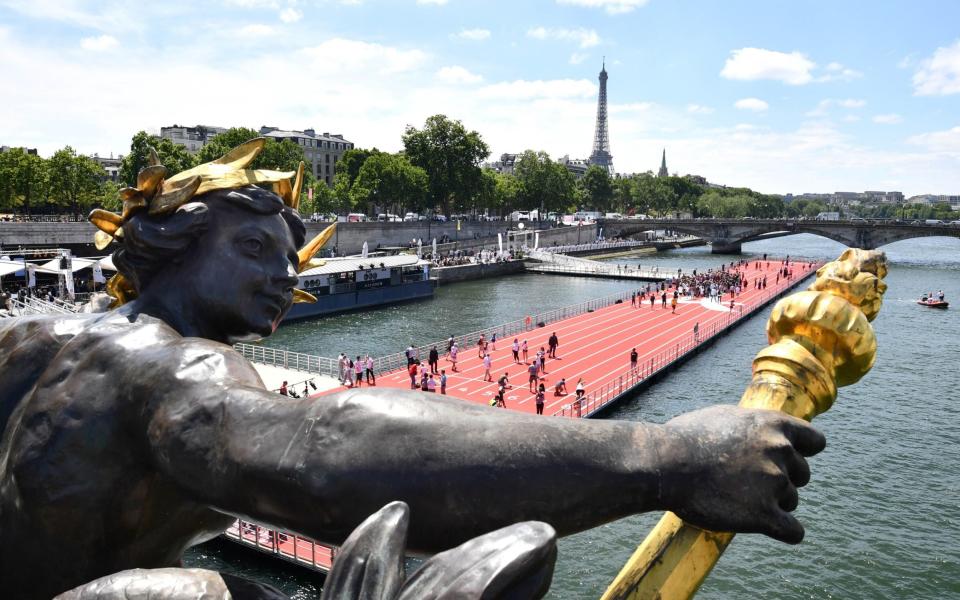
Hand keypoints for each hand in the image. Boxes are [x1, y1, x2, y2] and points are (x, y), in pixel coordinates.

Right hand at [658, 405, 825, 543]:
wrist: (666, 464)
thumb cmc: (685, 438)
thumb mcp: (723, 416)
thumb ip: (750, 426)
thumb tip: (757, 432)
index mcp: (773, 425)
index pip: (815, 441)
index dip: (802, 451)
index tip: (786, 459)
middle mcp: (780, 451)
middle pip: (803, 474)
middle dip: (782, 479)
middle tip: (749, 482)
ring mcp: (775, 483)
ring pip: (791, 502)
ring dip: (772, 503)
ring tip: (738, 500)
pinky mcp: (764, 515)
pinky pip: (793, 531)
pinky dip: (784, 531)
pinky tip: (766, 526)